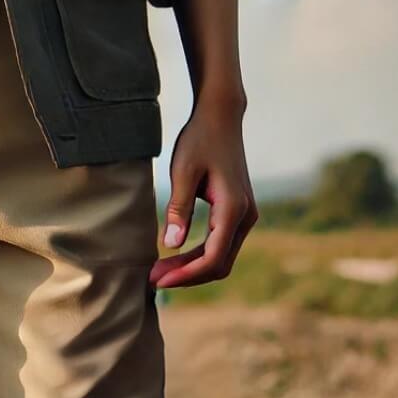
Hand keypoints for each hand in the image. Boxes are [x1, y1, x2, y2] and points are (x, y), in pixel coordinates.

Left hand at [151, 88, 258, 287]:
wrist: (220, 117)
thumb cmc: (199, 140)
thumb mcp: (183, 172)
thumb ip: (178, 209)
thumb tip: (170, 246)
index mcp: (234, 209)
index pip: (212, 258)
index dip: (185, 275)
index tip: (157, 280)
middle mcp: (246, 216)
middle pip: (219, 264)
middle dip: (186, 276)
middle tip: (152, 278)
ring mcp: (245, 215)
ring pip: (220, 256)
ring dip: (191, 267)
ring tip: (159, 270)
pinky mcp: (238, 212)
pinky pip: (220, 243)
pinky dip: (198, 254)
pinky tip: (174, 255)